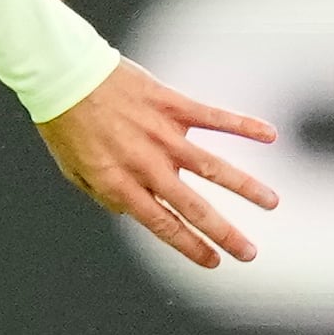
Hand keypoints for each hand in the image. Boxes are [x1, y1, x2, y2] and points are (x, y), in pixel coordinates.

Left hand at [37, 60, 281, 270]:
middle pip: (194, 206)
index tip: (214, 261)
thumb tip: (131, 212)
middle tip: (250, 252)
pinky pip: (214, 117)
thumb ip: (103, 194)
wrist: (62, 73)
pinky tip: (269, 135)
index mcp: (120, 183)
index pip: (163, 224)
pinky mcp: (171, 104)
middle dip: (225, 233)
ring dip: (246, 187)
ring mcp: (162, 134)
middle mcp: (146, 164)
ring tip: (271, 202)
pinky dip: (243, 126)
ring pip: (213, 167)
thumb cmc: (64, 122)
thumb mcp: (73, 170)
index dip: (190, 245)